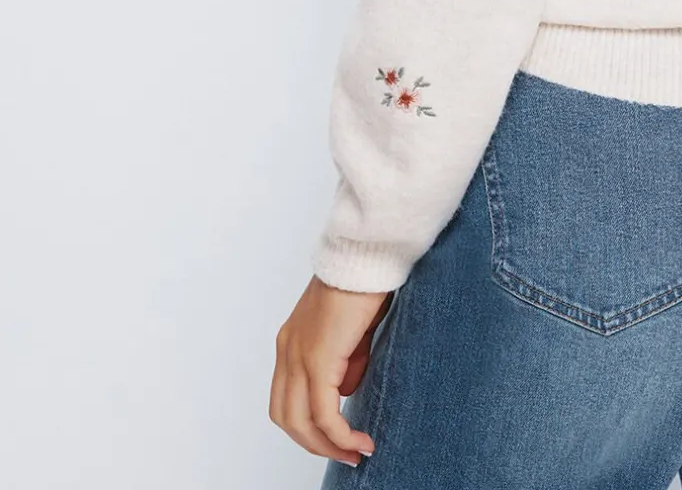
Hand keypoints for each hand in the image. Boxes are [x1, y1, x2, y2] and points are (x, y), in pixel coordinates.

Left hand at [270, 274, 393, 464]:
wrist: (366, 255)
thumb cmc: (365, 284)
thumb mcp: (353, 333)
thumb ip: (346, 363)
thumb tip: (345, 390)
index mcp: (292, 342)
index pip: (287, 398)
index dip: (308, 425)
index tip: (337, 438)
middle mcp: (287, 350)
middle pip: (286, 417)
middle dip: (315, 443)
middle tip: (345, 454)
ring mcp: (298, 354)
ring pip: (299, 421)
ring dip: (326, 445)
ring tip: (354, 452)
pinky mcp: (318, 358)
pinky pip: (323, 411)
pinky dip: (339, 434)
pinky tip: (359, 439)